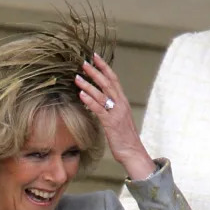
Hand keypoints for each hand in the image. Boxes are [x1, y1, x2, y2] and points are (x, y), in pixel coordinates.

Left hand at [74, 52, 155, 179]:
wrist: (133, 152)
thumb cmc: (124, 138)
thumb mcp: (118, 119)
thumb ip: (110, 108)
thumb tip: (98, 101)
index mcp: (123, 102)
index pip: (114, 79)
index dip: (104, 67)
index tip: (95, 57)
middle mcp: (121, 104)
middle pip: (107, 83)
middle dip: (95, 71)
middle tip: (83, 62)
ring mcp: (116, 113)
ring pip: (101, 94)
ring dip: (88, 85)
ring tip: (77, 77)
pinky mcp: (111, 123)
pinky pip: (99, 109)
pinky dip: (90, 100)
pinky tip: (81, 94)